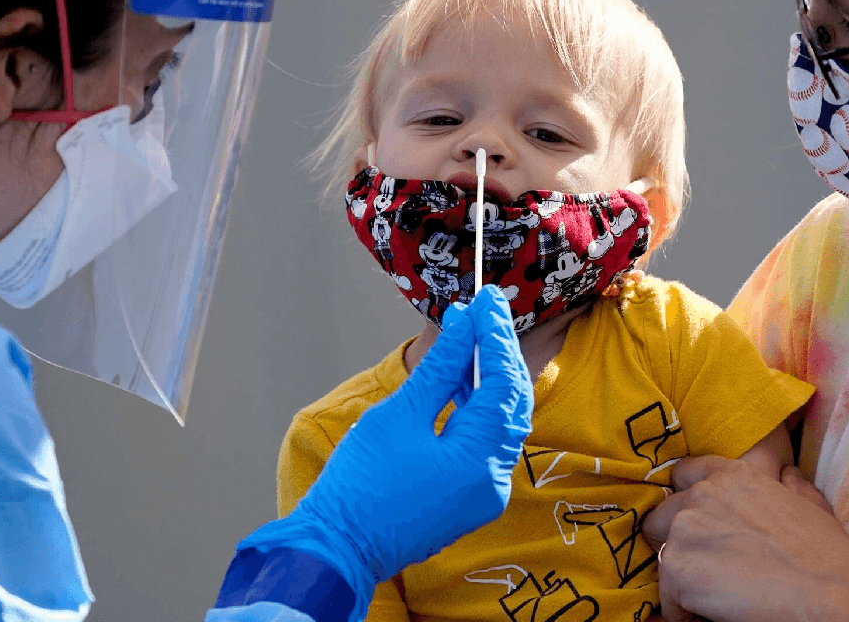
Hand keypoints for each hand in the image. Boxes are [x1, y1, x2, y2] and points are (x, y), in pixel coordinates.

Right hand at [238, 286, 531, 613]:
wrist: (336, 549)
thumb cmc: (359, 484)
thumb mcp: (399, 415)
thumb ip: (440, 368)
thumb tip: (463, 324)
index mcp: (479, 460)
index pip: (503, 383)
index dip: (495, 335)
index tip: (486, 298)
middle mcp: (493, 479)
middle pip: (512, 401)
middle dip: (499, 351)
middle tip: (486, 308)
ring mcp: (485, 492)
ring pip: (501, 421)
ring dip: (488, 377)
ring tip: (468, 334)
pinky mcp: (471, 497)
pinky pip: (486, 442)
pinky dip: (477, 408)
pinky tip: (461, 377)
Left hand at [643, 457, 848, 621]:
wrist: (831, 596)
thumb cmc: (828, 557)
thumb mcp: (810, 504)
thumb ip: (789, 484)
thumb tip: (787, 474)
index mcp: (733, 474)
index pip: (682, 474)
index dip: (684, 503)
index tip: (694, 528)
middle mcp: (702, 494)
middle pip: (660, 516)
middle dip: (675, 543)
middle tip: (704, 571)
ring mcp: (685, 528)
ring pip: (660, 555)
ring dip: (680, 578)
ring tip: (713, 597)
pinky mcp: (677, 567)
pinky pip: (666, 597)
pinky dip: (682, 611)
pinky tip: (714, 614)